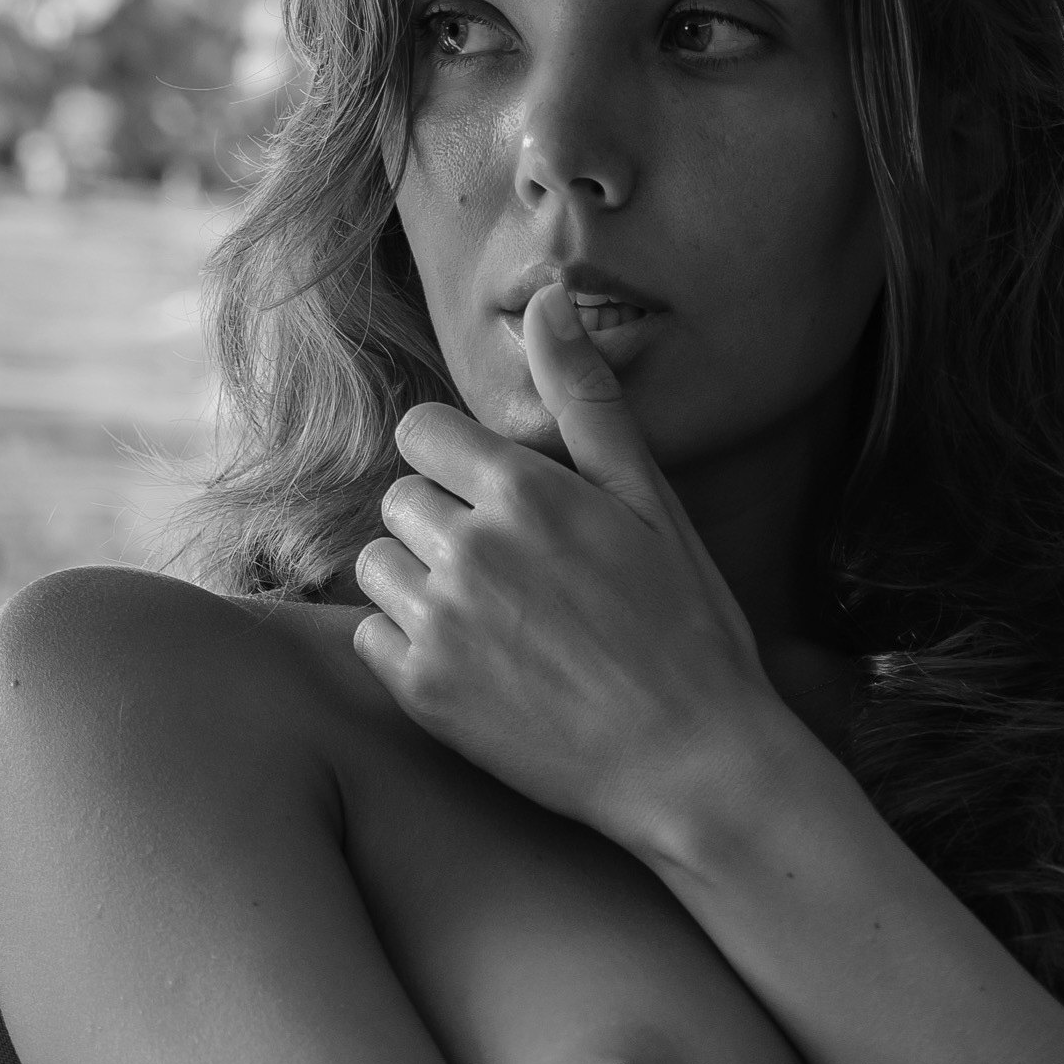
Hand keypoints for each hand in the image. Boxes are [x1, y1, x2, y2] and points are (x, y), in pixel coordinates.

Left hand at [351, 288, 787, 851]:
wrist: (693, 766)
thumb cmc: (687, 630)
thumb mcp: (651, 503)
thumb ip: (586, 400)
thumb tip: (548, 297)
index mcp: (526, 489)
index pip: (423, 433)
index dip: (460, 465)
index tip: (501, 506)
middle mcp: (471, 547)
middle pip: (399, 499)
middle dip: (443, 526)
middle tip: (515, 579)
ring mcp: (441, 622)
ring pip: (377, 565)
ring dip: (419, 585)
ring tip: (495, 625)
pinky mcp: (423, 692)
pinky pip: (371, 638)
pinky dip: (409, 650)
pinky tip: (479, 670)